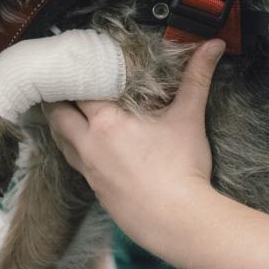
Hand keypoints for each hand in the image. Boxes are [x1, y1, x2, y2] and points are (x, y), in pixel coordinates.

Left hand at [44, 39, 224, 247]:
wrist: (178, 222)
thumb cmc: (181, 170)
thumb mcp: (189, 117)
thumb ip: (197, 78)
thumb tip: (212, 46)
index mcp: (106, 123)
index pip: (76, 90)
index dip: (74, 75)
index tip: (74, 64)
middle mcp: (89, 146)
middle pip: (57, 116)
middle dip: (57, 99)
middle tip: (62, 85)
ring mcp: (90, 172)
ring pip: (62, 142)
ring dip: (62, 126)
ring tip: (68, 112)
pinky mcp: (97, 193)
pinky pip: (76, 165)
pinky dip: (75, 151)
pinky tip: (89, 148)